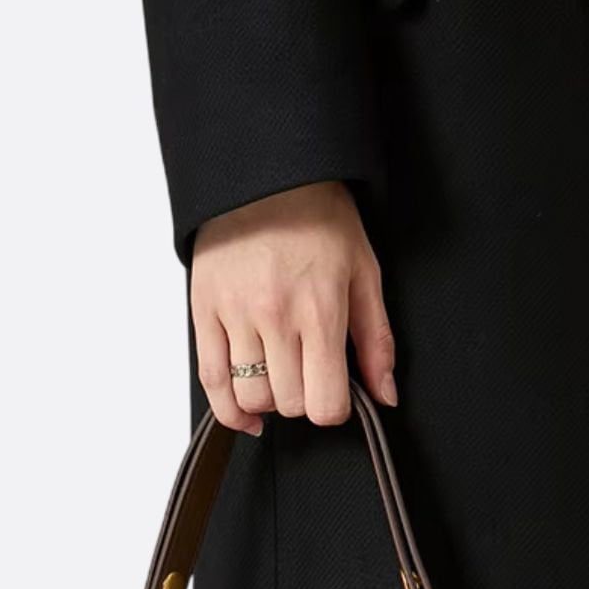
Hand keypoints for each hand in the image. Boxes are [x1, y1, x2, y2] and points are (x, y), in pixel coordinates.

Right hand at [189, 180, 396, 435]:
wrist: (268, 174)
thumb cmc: (318, 218)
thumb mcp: (364, 273)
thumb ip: (376, 341)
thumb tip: (384, 395)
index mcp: (320, 310)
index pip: (324, 403)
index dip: (334, 409)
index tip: (336, 394)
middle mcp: (275, 317)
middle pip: (288, 404)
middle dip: (304, 401)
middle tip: (309, 376)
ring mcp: (236, 315)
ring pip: (251, 396)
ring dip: (269, 401)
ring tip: (280, 379)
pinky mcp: (204, 311)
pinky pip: (211, 380)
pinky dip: (228, 408)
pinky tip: (246, 414)